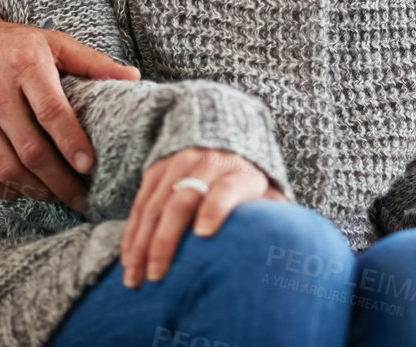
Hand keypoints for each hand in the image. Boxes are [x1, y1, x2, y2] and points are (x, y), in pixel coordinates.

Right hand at [0, 12, 138, 210]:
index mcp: (26, 68)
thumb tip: (133, 78)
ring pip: (8, 169)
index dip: (72, 142)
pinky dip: (9, 191)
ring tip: (61, 197)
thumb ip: (93, 62)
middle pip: (30, 150)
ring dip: (38, 191)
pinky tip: (29, 191)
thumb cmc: (11, 44)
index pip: (51, 112)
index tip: (90, 166)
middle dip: (61, 181)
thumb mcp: (53, 42)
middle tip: (84, 197)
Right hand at [122, 148, 285, 287]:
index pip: (227, 189)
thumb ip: (273, 218)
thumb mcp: (266, 194)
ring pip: (155, 205)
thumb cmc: (248, 182)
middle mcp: (207, 164)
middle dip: (167, 239)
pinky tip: (128, 260)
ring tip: (135, 279)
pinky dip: (131, 234)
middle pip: (183, 200)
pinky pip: (140, 203)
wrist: (223, 135)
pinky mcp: (157, 169)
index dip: (216, 209)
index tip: (205, 235)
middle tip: (158, 275)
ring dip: (141, 244)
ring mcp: (178, 164)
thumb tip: (287, 254)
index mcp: (240, 173)